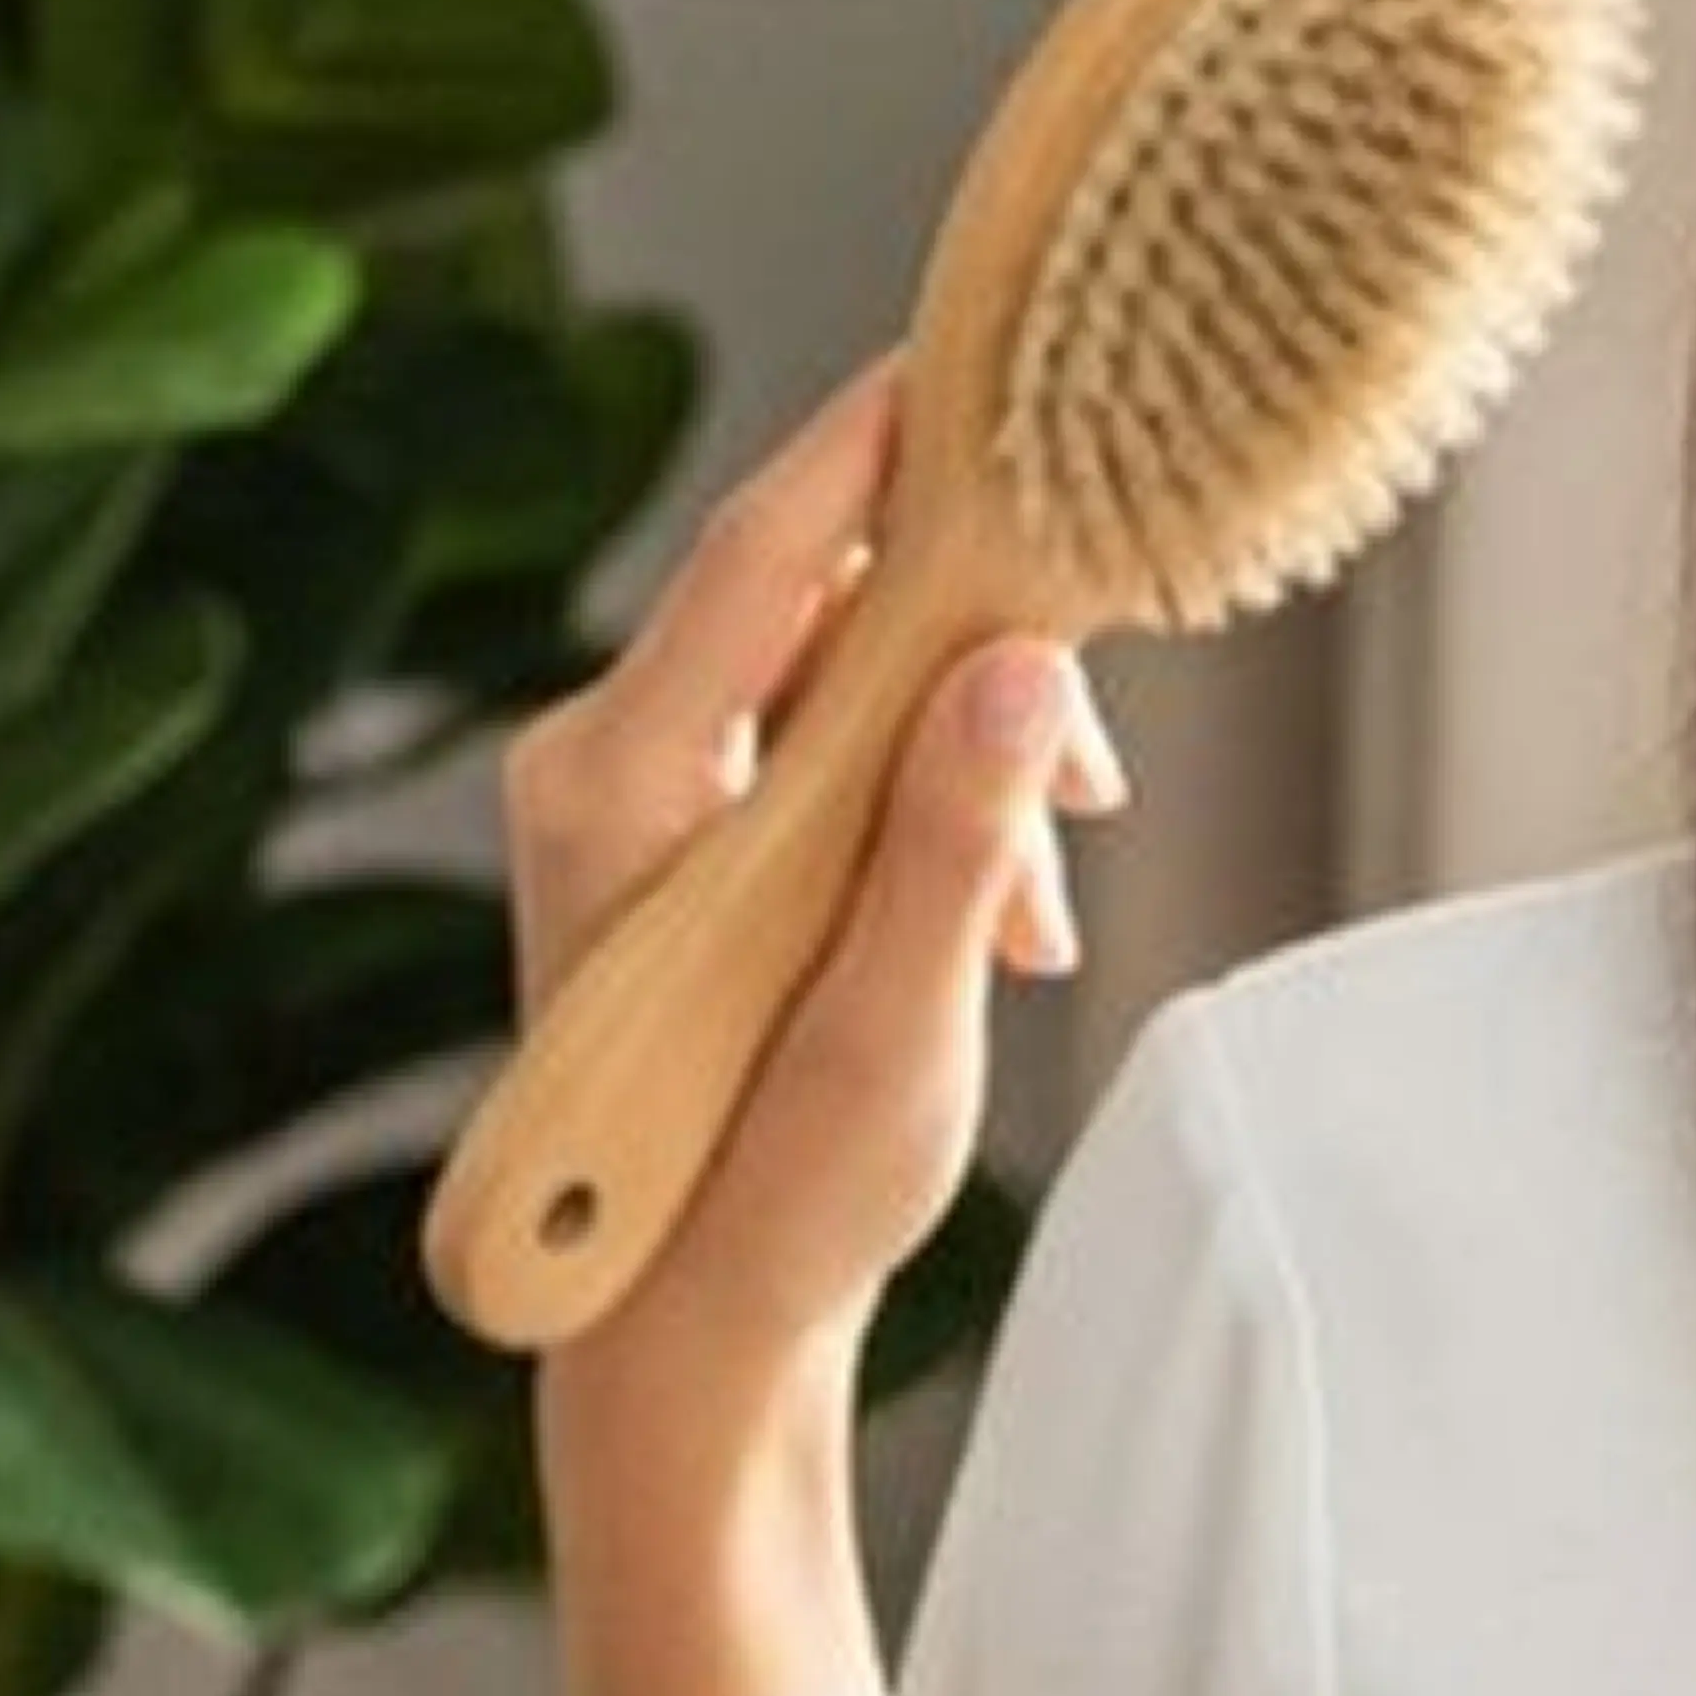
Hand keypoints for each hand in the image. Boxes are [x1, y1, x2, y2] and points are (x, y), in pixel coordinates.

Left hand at [493, 364, 1128, 1380]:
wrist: (679, 1346)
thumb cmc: (766, 1210)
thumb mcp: (889, 1030)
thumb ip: (955, 841)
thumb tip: (1023, 663)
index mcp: (619, 786)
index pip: (764, 541)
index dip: (883, 434)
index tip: (989, 350)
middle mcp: (600, 765)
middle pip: (818, 600)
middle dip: (978, 651)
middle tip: (1095, 750)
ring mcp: (628, 802)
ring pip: (836, 675)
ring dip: (968, 742)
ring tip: (1051, 891)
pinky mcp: (672, 842)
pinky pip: (820, 742)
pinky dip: (926, 789)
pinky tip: (1003, 908)